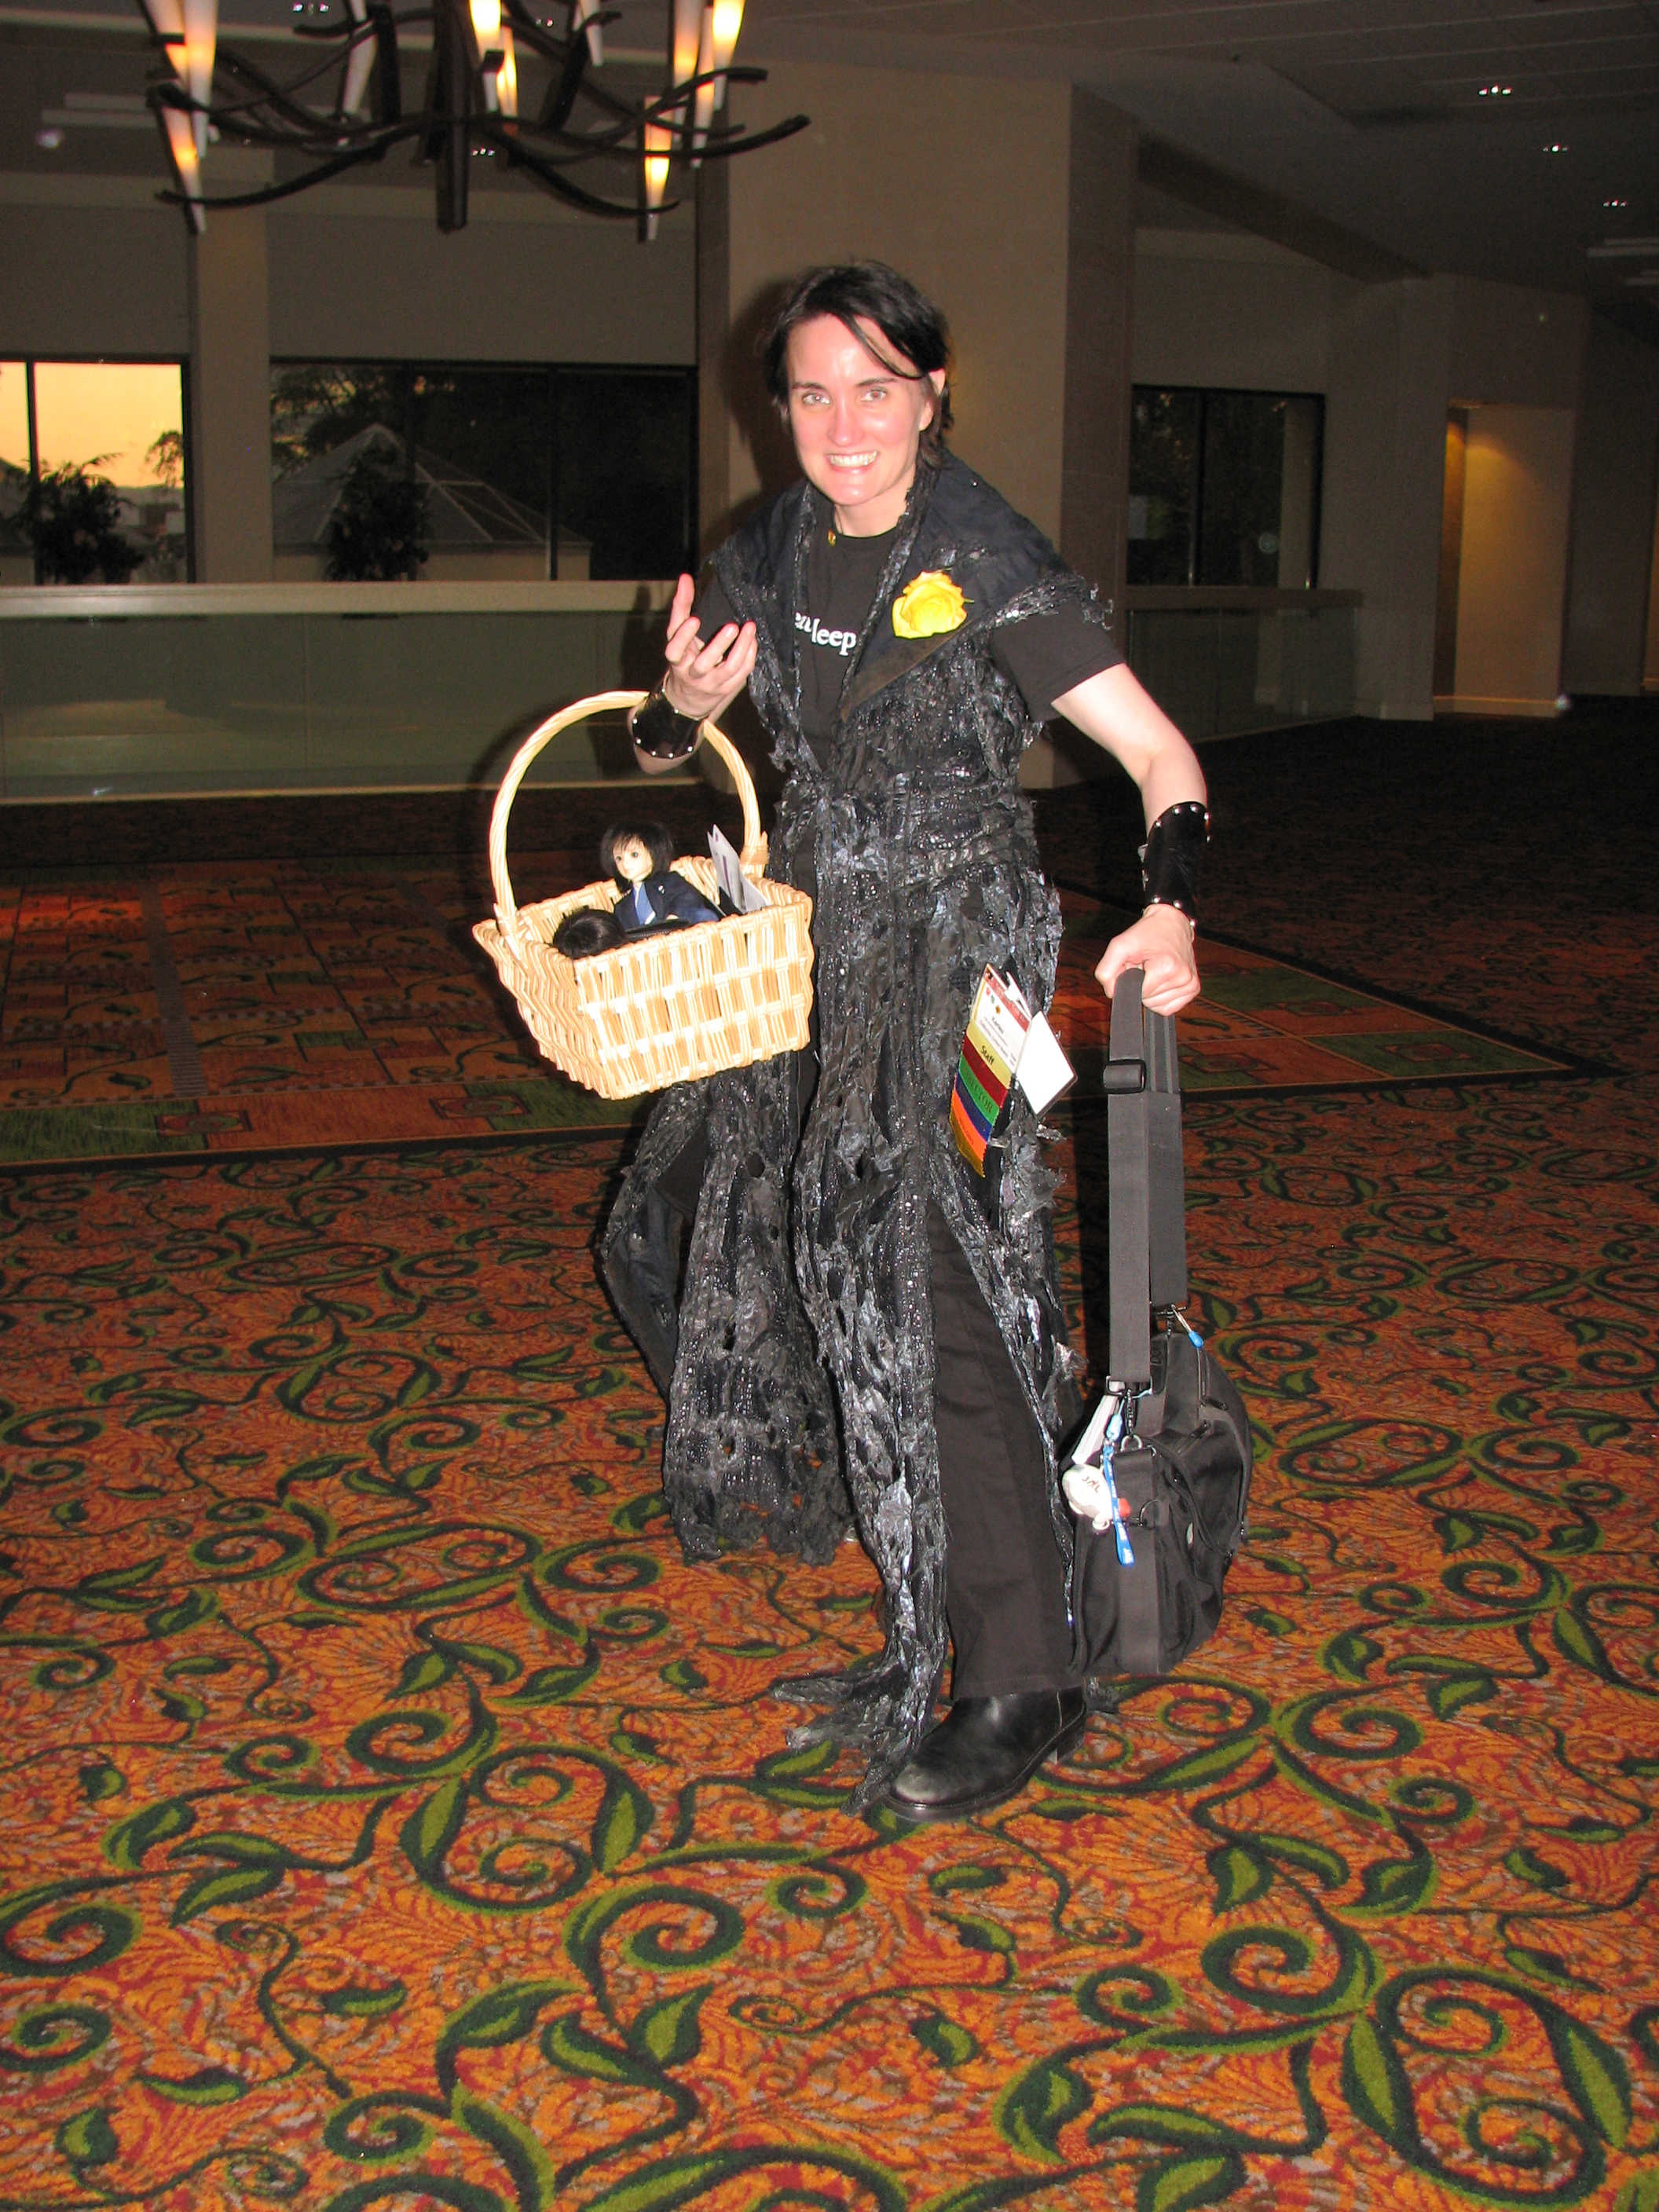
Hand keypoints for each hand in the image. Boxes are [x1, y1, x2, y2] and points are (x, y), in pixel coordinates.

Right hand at [661, 572, 756, 721]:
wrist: (688, 699)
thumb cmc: (684, 658)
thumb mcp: (676, 635)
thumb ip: (681, 606)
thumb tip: (685, 577)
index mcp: (677, 661)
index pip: (675, 650)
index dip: (684, 636)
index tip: (694, 619)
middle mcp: (692, 674)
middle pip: (705, 663)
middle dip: (719, 645)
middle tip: (732, 626)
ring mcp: (711, 683)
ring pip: (728, 669)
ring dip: (741, 648)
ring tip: (749, 628)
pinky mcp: (727, 688)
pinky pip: (741, 673)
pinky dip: (749, 656)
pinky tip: (753, 640)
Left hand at [1095, 905, 1199, 1015]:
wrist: (1170, 923)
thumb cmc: (1145, 933)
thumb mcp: (1119, 945)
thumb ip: (1106, 971)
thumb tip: (1112, 993)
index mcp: (1167, 967)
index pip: (1140, 995)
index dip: (1133, 981)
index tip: (1139, 965)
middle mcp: (1183, 977)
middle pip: (1150, 1001)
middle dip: (1143, 986)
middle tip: (1147, 966)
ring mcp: (1191, 983)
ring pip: (1159, 1007)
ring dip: (1152, 992)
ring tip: (1155, 970)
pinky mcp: (1194, 988)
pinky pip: (1170, 1008)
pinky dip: (1162, 998)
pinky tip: (1163, 981)